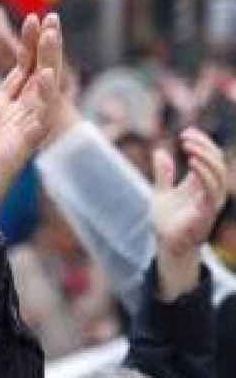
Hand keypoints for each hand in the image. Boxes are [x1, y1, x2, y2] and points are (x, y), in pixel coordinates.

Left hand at [0, 13, 59, 261]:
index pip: (20, 74)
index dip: (26, 48)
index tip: (30, 18)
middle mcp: (12, 122)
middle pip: (38, 77)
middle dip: (45, 48)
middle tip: (49, 15)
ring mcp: (17, 136)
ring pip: (43, 94)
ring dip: (49, 63)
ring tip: (51, 31)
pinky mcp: (15, 153)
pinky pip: (36, 123)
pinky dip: (42, 99)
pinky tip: (45, 75)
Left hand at [151, 128, 227, 300]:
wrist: (166, 245)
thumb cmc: (167, 221)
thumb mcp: (161, 192)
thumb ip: (163, 174)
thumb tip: (159, 152)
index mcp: (202, 184)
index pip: (211, 157)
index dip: (202, 143)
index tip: (185, 133)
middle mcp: (211, 190)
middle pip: (217, 161)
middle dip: (204, 146)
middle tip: (185, 138)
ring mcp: (211, 201)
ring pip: (218, 173)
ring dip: (205, 157)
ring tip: (188, 147)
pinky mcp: (207, 211)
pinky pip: (212, 189)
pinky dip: (205, 174)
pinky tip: (192, 162)